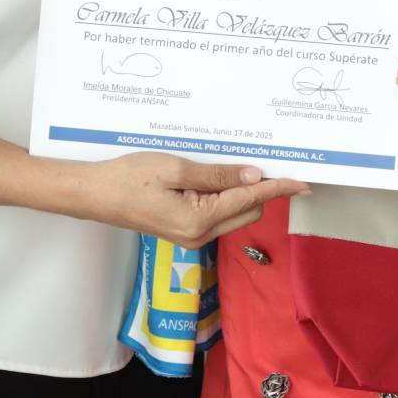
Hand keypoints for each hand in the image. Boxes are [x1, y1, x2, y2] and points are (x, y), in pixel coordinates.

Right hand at [81, 155, 307, 248]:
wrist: (95, 195)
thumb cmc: (129, 178)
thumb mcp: (176, 169)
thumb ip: (218, 176)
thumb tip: (254, 177)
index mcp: (200, 220)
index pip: (251, 201)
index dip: (279, 188)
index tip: (302, 182)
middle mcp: (200, 235)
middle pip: (249, 212)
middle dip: (260, 189)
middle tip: (264, 160)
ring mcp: (192, 237)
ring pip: (235, 215)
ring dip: (241, 193)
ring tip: (233, 166)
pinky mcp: (185, 232)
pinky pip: (217, 215)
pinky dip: (224, 198)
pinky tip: (216, 178)